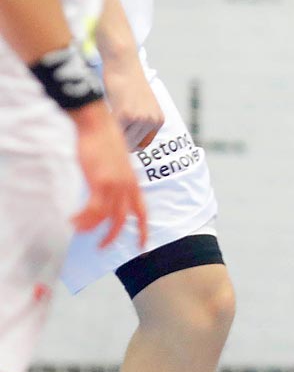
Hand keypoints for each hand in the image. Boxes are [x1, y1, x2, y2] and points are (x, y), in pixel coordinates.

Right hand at [69, 103, 146, 249]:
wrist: (97, 124)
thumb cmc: (103, 139)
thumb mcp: (116, 162)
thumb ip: (117, 177)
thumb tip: (109, 187)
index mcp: (132, 182)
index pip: (142, 210)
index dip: (144, 229)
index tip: (143, 245)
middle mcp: (127, 185)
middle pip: (123, 219)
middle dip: (113, 236)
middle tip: (102, 247)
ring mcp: (115, 184)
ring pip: (106, 216)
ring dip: (90, 226)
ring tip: (78, 229)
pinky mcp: (100, 181)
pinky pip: (93, 208)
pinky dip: (83, 217)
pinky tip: (72, 220)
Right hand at [105, 55, 162, 149]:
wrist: (123, 64)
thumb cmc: (128, 84)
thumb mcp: (141, 106)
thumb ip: (138, 125)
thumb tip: (128, 148)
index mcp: (158, 120)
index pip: (142, 145)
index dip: (128, 143)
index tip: (117, 138)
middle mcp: (152, 121)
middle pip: (131, 145)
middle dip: (118, 139)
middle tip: (107, 128)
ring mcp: (139, 119)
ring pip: (121, 141)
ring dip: (111, 133)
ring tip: (106, 118)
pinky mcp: (125, 115)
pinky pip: (112, 131)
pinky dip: (105, 127)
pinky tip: (103, 115)